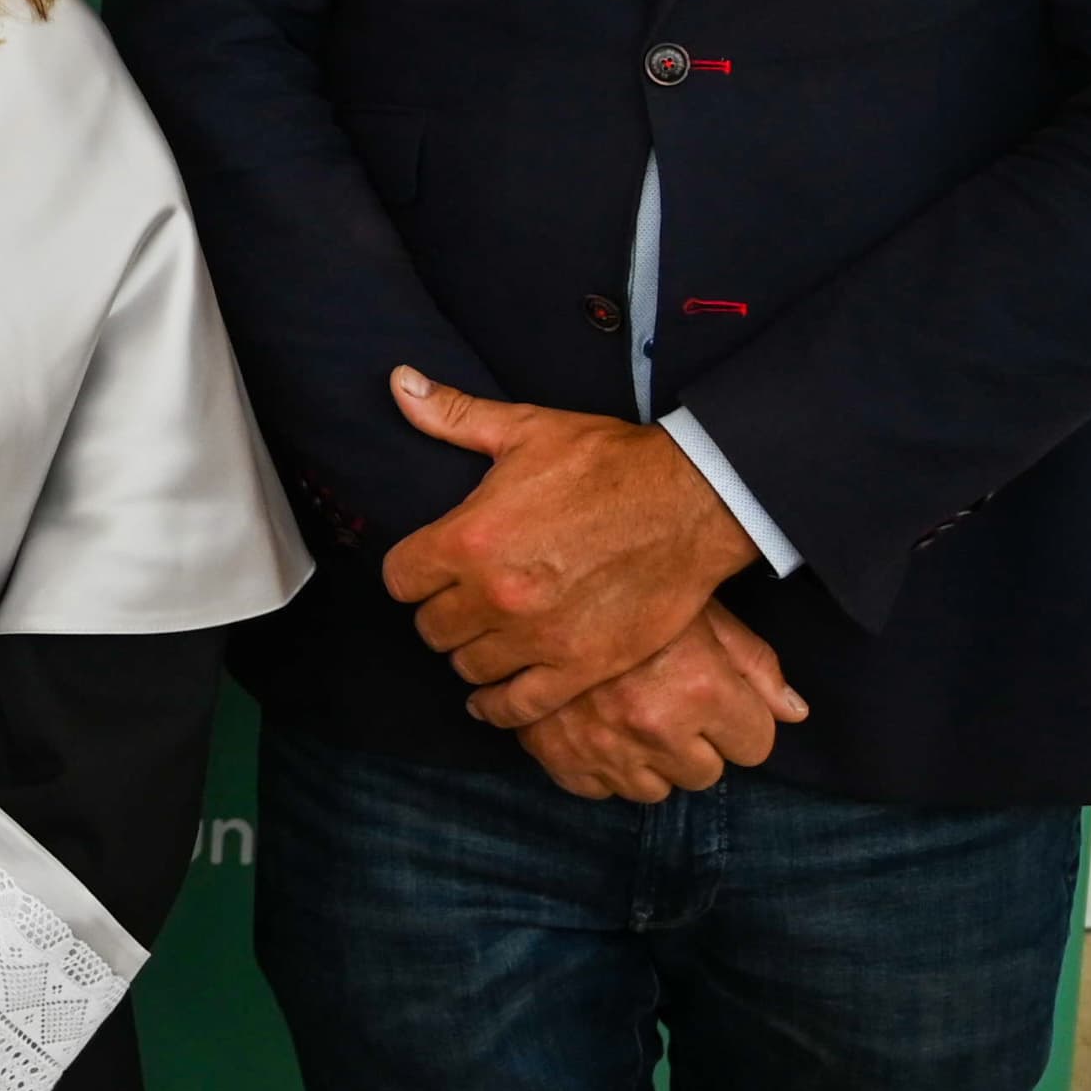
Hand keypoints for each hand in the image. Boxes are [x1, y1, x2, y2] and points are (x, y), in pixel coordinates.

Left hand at [380, 368, 754, 723]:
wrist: (691, 502)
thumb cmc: (608, 463)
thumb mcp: (525, 429)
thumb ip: (453, 415)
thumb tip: (398, 382)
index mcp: (470, 537)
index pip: (400, 579)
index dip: (411, 574)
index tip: (427, 571)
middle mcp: (495, 594)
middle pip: (430, 629)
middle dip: (440, 614)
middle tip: (460, 603)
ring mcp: (537, 637)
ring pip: (468, 668)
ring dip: (471, 655)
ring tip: (484, 640)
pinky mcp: (580, 668)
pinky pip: (517, 708)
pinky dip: (500, 708)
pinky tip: (494, 698)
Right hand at [515, 603, 808, 802]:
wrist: (534, 578)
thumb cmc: (631, 585)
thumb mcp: (702, 610)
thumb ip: (753, 663)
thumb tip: (794, 712)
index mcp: (700, 687)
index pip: (755, 744)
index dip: (739, 718)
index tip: (715, 693)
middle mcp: (655, 724)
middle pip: (706, 773)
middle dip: (696, 741)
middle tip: (668, 695)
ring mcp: (603, 746)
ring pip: (655, 789)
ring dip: (649, 758)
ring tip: (631, 707)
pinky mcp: (560, 757)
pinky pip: (600, 789)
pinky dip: (600, 765)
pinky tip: (595, 724)